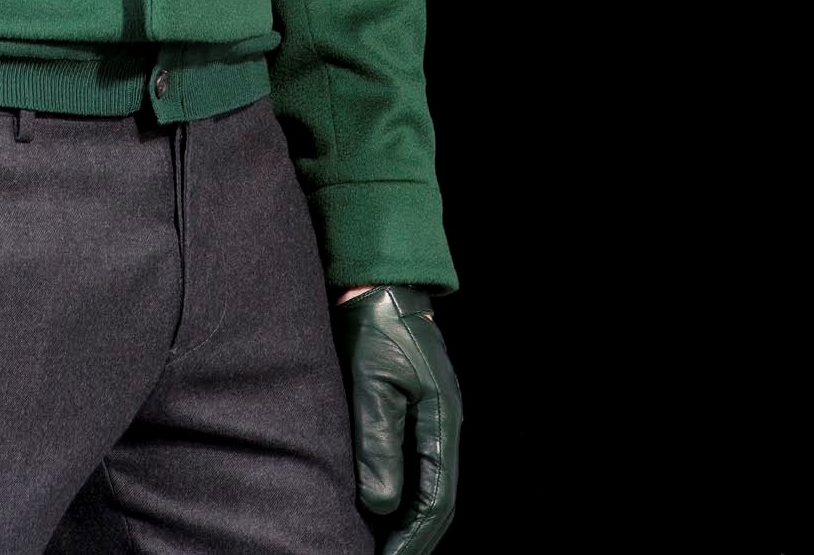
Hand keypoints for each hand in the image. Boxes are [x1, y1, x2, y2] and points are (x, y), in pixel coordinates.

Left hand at [332, 283, 461, 554]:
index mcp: (442, 421)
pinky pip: (413, 464)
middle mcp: (442, 424)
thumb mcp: (371, 382)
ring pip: (426, 484)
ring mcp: (430, 417)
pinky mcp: (413, 408)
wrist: (377, 284)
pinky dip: (399, 491)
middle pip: (436, 500)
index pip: (435, 500)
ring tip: (377, 543)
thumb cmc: (373, 327)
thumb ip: (377, 441)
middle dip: (412, 536)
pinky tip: (377, 506)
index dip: (413, 538)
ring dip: (405, 517)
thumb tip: (379, 505)